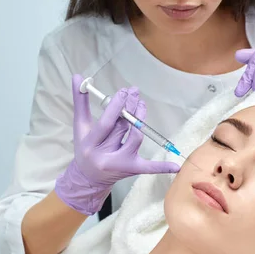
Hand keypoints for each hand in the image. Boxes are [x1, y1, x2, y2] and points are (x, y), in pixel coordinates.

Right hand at [55, 75, 179, 215]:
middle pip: (121, 129)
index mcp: (90, 144)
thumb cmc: (85, 146)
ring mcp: (120, 164)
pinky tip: (176, 166)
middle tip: (134, 92)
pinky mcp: (132, 169)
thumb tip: (78, 76)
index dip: (116, 107)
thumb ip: (79, 101)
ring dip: (139, 121)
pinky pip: (149, 168)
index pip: (106, 123)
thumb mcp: (80, 126)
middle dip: (129, 109)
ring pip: (134, 139)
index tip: (123, 91)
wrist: (88, 177)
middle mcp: (104, 156)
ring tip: (140, 104)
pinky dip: (162, 167)